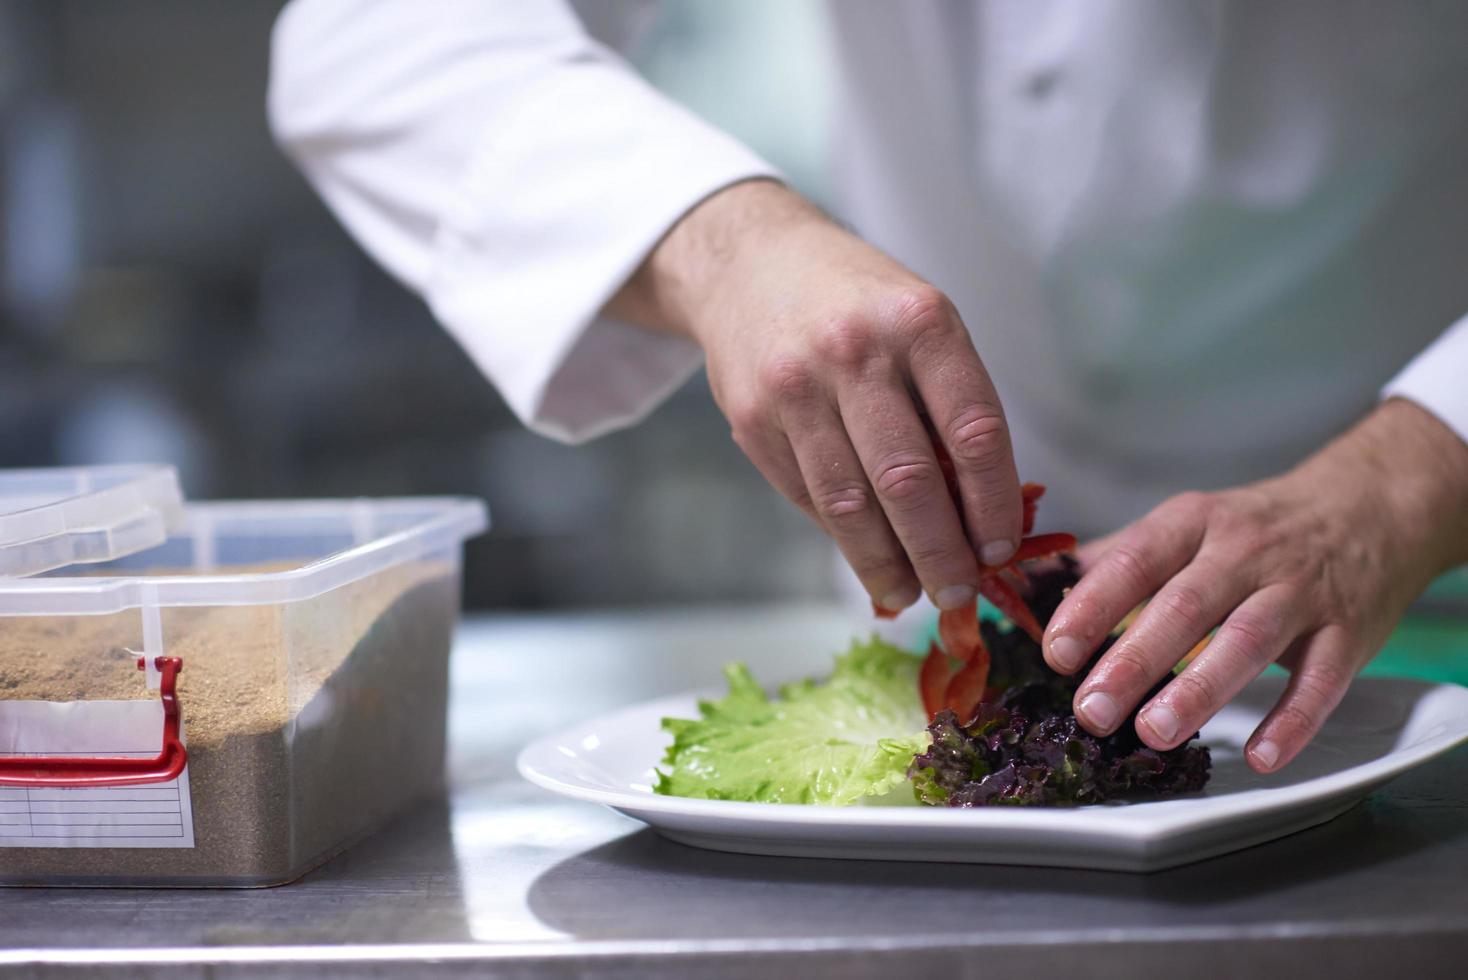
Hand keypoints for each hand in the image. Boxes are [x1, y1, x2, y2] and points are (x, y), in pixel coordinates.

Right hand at [608, 179, 1022, 613]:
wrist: (750, 263)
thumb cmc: (859, 305)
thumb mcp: (919, 325)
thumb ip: (948, 408)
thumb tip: (978, 519)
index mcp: (920, 323)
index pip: (974, 432)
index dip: (993, 505)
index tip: (1001, 550)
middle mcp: (855, 352)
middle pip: (910, 481)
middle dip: (940, 553)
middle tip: (957, 592)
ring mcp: (796, 387)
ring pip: (850, 503)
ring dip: (885, 563)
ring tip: (909, 593)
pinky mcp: (752, 418)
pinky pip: (807, 497)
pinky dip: (841, 536)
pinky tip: (866, 556)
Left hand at [1044, 398, 1467, 772]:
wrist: (1368, 507)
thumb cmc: (1256, 528)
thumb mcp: (1187, 523)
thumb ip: (1117, 557)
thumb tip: (1037, 584)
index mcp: (1193, 523)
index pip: (1135, 561)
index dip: (1093, 606)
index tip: (1055, 650)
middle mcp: (1245, 553)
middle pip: (1183, 607)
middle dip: (1132, 661)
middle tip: (1091, 710)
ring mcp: (1300, 591)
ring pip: (1246, 641)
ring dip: (1198, 689)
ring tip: (1153, 732)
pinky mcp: (1348, 631)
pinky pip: (1321, 679)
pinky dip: (1294, 720)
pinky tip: (1262, 755)